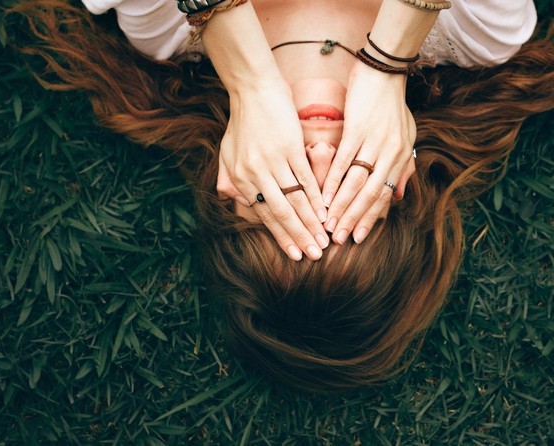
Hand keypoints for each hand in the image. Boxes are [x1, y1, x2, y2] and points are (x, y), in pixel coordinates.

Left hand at [215, 79, 329, 259]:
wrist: (253, 89)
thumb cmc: (242, 121)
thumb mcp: (227, 152)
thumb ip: (229, 179)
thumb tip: (235, 203)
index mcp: (239, 178)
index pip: (263, 215)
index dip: (281, 236)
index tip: (295, 254)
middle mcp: (254, 173)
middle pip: (281, 212)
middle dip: (300, 237)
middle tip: (315, 256)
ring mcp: (272, 160)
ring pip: (295, 199)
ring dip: (312, 222)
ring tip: (325, 239)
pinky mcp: (290, 147)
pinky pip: (305, 178)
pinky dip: (317, 197)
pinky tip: (326, 211)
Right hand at [322, 62, 416, 244]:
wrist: (384, 72)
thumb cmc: (392, 104)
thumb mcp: (406, 136)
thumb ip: (403, 167)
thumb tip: (399, 196)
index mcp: (402, 157)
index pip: (385, 195)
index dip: (371, 218)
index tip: (358, 237)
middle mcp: (391, 154)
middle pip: (371, 194)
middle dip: (354, 219)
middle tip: (339, 240)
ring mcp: (374, 142)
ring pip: (356, 182)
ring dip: (341, 206)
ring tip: (328, 225)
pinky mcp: (357, 130)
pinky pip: (344, 162)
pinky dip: (333, 182)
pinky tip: (323, 197)